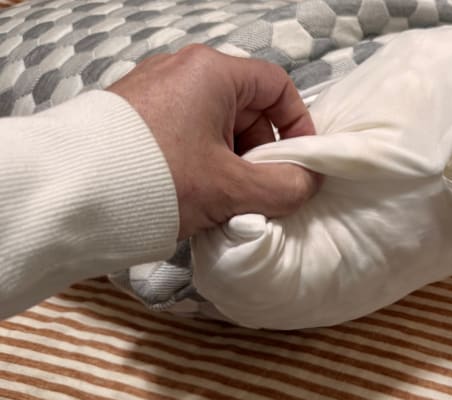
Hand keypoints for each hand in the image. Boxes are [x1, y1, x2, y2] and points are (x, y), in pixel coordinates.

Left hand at [108, 44, 320, 239]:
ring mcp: (154, 92)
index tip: (299, 163)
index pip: (277, 86)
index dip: (297, 124)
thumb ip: (284, 187)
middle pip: (247, 107)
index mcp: (212, 72)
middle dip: (262, 152)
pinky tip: (193, 196)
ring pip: (216, 124)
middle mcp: (182, 71)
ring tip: (224, 201)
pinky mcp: (134, 117)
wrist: (68, 194)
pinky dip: (201, 163)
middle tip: (261, 191)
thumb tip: (308, 184)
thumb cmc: (157, 178)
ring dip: (232, 163)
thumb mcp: (231, 188)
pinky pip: (185, 134)